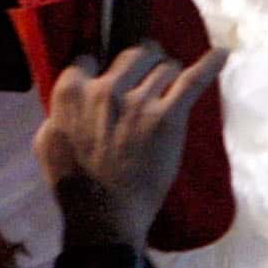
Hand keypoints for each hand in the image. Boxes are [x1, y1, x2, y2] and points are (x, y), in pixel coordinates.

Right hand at [34, 45, 229, 248]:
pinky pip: (192, 81)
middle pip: (134, 54)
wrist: (103, 214)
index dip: (100, 67)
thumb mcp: (46, 140)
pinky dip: (209, 65)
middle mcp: (106, 88)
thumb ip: (58, 111)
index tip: (107, 77)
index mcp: (71, 92)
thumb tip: (71, 96)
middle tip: (148, 73)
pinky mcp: (168, 118)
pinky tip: (221, 54)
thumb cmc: (70, 182)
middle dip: (143, 61)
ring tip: (169, 88)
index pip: (90, 56)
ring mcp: (139, 101)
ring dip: (167, 75)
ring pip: (164, 67)